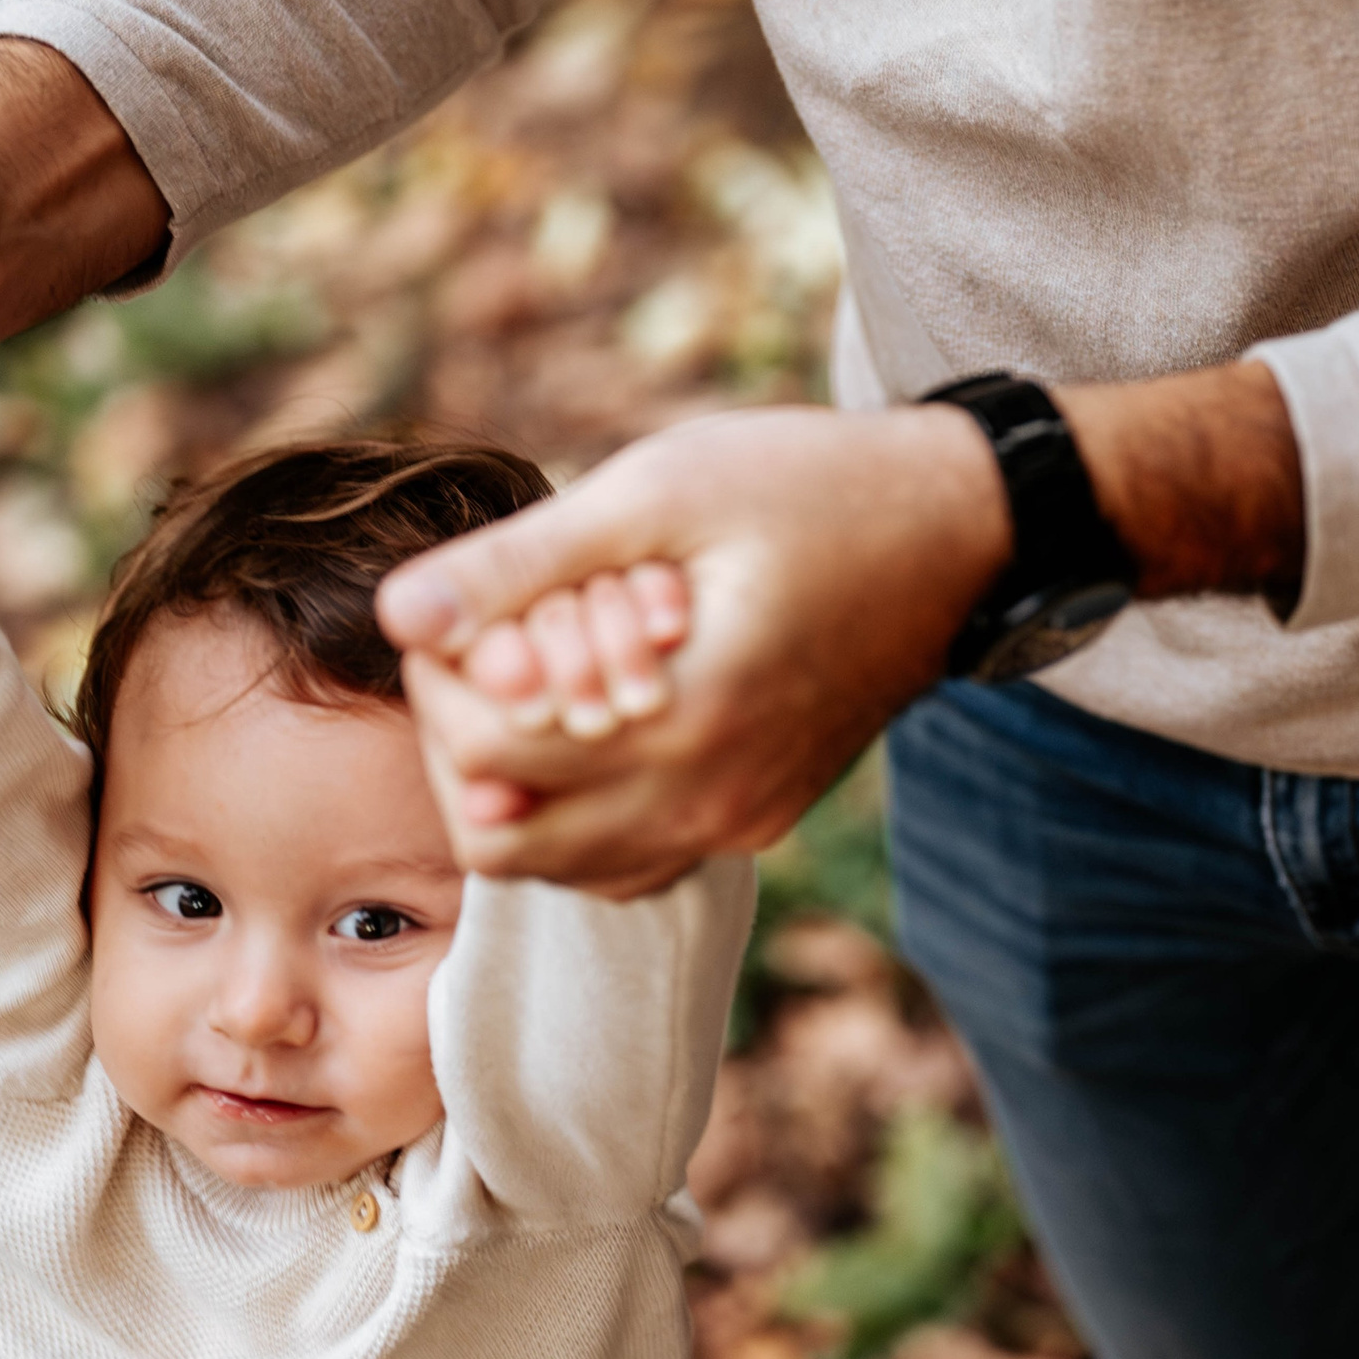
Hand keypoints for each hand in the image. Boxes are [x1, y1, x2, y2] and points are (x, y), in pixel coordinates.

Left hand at [379, 404, 1011, 895]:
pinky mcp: (755, 822)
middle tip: (471, 661)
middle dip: (460, 754)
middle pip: (506, 844)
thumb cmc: (812, 487)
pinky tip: (579, 725)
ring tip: (520, 688)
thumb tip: (400, 612)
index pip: (488, 766)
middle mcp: (711, 801)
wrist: (958, 533)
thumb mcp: (662, 491)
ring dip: (513, 797)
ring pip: (563, 872)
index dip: (439, 694)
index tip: (448, 621)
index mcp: (687, 717)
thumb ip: (524, 561)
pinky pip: (628, 861)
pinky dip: (577, 815)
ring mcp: (737, 825)